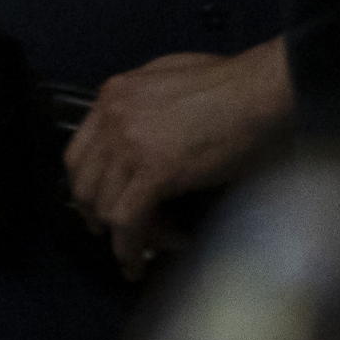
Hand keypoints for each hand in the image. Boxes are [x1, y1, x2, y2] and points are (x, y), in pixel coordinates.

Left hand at [63, 39, 290, 273]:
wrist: (260, 92)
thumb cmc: (232, 85)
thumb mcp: (170, 75)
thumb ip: (143, 102)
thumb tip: (142, 130)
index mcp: (113, 95)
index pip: (78, 152)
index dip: (86, 186)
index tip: (96, 206)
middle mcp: (111, 118)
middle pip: (84, 182)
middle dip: (96, 216)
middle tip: (114, 236)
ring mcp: (129, 144)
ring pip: (105, 206)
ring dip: (120, 238)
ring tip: (139, 254)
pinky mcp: (155, 171)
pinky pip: (128, 220)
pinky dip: (129, 247)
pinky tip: (138, 263)